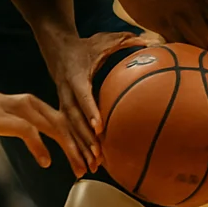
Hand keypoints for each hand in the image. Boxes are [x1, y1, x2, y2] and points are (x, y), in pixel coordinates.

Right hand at [0, 89, 90, 177]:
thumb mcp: (14, 123)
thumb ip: (31, 135)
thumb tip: (46, 156)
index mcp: (36, 104)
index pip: (66, 122)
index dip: (80, 140)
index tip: (90, 157)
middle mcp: (34, 104)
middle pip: (67, 126)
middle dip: (83, 146)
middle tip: (95, 165)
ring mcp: (24, 109)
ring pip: (56, 129)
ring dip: (71, 149)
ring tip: (81, 167)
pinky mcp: (12, 117)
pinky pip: (32, 133)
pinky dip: (41, 148)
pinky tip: (46, 162)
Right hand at [39, 29, 142, 169]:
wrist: (56, 47)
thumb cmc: (85, 46)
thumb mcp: (103, 40)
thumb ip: (125, 40)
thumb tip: (151, 41)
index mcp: (76, 76)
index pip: (83, 96)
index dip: (90, 111)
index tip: (99, 127)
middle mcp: (66, 92)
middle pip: (74, 119)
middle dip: (85, 138)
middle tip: (97, 155)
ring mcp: (62, 103)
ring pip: (69, 129)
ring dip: (79, 148)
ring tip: (92, 165)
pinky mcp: (62, 110)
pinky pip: (67, 132)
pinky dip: (75, 148)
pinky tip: (84, 165)